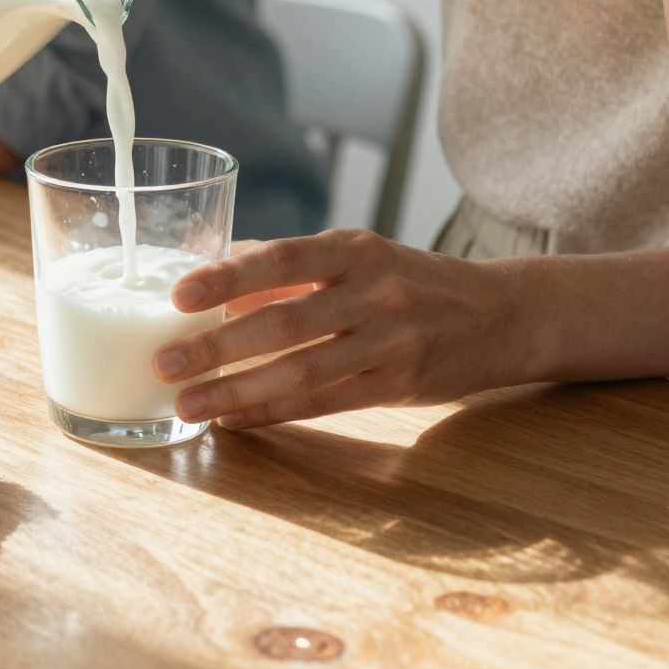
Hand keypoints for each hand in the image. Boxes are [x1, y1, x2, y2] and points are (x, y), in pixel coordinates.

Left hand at [152, 227, 533, 430]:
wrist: (504, 314)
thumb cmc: (417, 282)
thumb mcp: (365, 256)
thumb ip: (296, 266)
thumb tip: (220, 267)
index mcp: (358, 249)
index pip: (283, 259)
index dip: (229, 278)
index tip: (178, 295)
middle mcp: (375, 292)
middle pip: (284, 322)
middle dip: (218, 346)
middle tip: (165, 363)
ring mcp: (390, 342)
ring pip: (301, 371)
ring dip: (238, 390)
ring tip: (189, 404)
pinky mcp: (400, 386)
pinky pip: (326, 404)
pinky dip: (275, 412)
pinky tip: (236, 419)